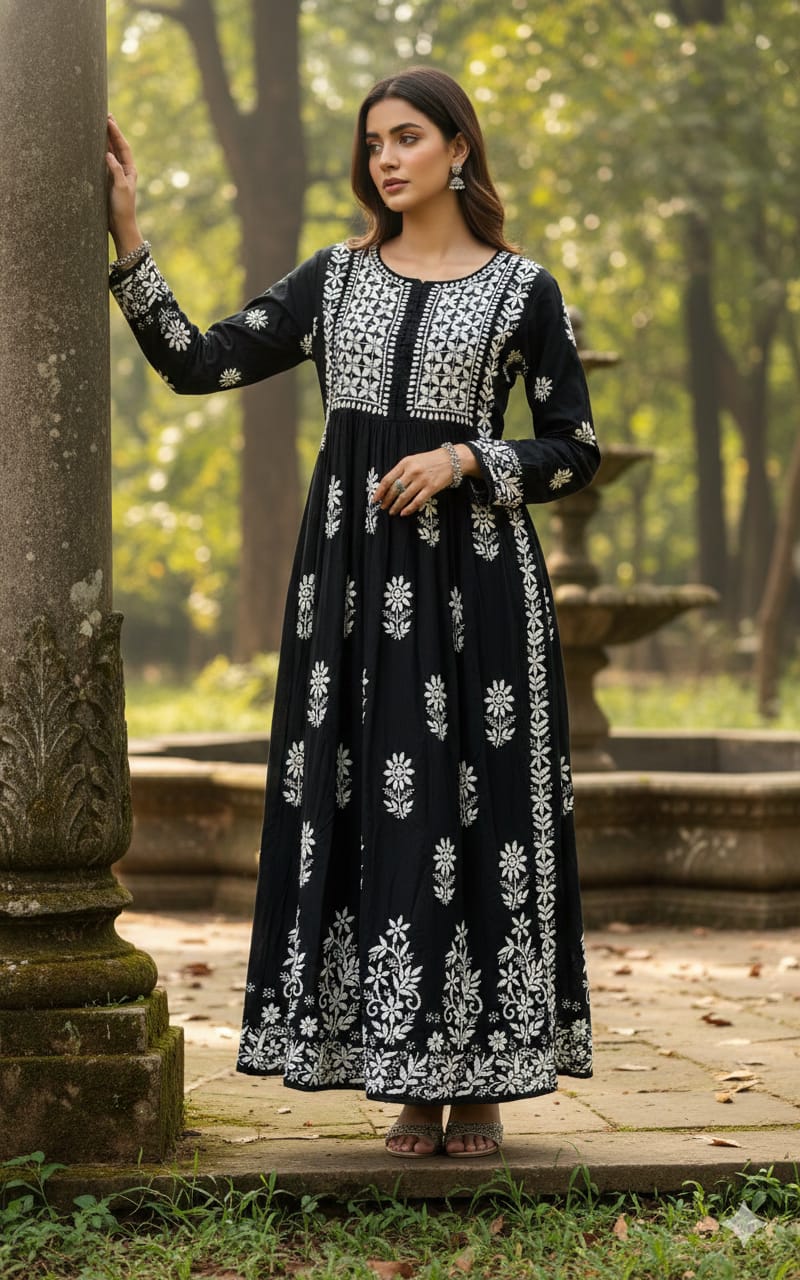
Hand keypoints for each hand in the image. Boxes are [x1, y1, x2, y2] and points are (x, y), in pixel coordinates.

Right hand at [105, 115, 141, 253]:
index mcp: (129, 170)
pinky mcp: (106, 180)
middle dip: (111, 131)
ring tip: (99, 124)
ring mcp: (114, 174)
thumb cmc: (123, 208)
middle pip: (117, 146)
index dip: (116, 133)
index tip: (109, 120)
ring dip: (105, 139)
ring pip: (110, 152)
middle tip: (104, 115)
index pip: (122, 147)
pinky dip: (99, 151)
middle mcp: (123, 170)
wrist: (120, 225)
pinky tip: (94, 144)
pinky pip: (103, 162)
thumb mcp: (121, 188)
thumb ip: (116, 170)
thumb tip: (108, 154)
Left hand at [373, 445, 475, 515]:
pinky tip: (404, 513)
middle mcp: (412, 471)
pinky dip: (409, 509)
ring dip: (396, 506)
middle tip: (383, 507)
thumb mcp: (413, 460)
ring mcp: (422, 480)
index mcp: (405, 463)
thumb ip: (402, 470)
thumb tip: (389, 486)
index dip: (380, 491)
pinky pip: (417, 501)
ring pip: (404, 497)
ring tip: (392, 512)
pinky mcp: (431, 488)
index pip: (388, 479)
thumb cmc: (431, 460)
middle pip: (394, 489)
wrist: (452, 459)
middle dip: (387, 500)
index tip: (375, 499)